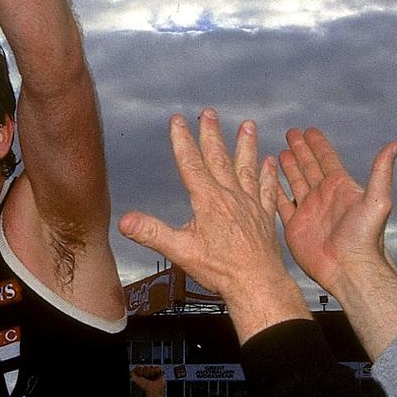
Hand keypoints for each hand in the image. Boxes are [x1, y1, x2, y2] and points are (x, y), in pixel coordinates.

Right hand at [119, 109, 308, 342]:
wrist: (257, 283)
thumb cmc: (220, 269)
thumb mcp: (179, 251)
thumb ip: (151, 233)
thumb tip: (125, 221)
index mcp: (208, 200)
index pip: (191, 163)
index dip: (182, 140)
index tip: (178, 120)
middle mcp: (230, 197)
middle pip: (219, 159)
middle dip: (212, 135)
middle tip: (209, 113)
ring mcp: (250, 204)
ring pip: (246, 168)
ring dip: (246, 146)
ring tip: (248, 126)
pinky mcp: (264, 216)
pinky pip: (267, 189)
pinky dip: (268, 174)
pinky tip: (271, 161)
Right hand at [278, 127, 396, 297]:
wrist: (347, 268)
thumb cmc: (364, 239)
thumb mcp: (377, 201)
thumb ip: (381, 172)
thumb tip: (393, 146)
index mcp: (340, 187)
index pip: (327, 159)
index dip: (317, 144)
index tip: (309, 131)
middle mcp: (323, 196)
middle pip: (308, 166)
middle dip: (300, 149)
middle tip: (291, 134)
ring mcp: (308, 210)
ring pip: (295, 181)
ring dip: (288, 166)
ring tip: (279, 152)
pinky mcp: (295, 225)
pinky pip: (281, 203)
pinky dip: (274, 190)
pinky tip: (269, 180)